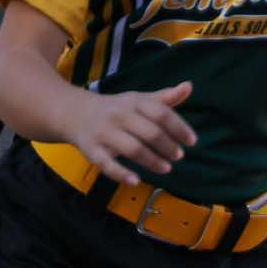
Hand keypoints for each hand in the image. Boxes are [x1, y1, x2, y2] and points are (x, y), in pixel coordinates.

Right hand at [66, 83, 195, 184]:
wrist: (74, 112)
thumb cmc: (115, 108)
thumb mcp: (138, 100)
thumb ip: (164, 98)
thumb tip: (189, 87)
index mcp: (133, 102)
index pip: (161, 113)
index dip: (179, 128)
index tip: (192, 141)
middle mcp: (119, 115)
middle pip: (149, 132)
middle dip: (167, 146)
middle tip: (179, 156)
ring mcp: (104, 132)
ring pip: (132, 148)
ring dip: (152, 160)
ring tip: (166, 168)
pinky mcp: (92, 150)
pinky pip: (106, 163)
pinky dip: (121, 173)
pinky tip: (136, 180)